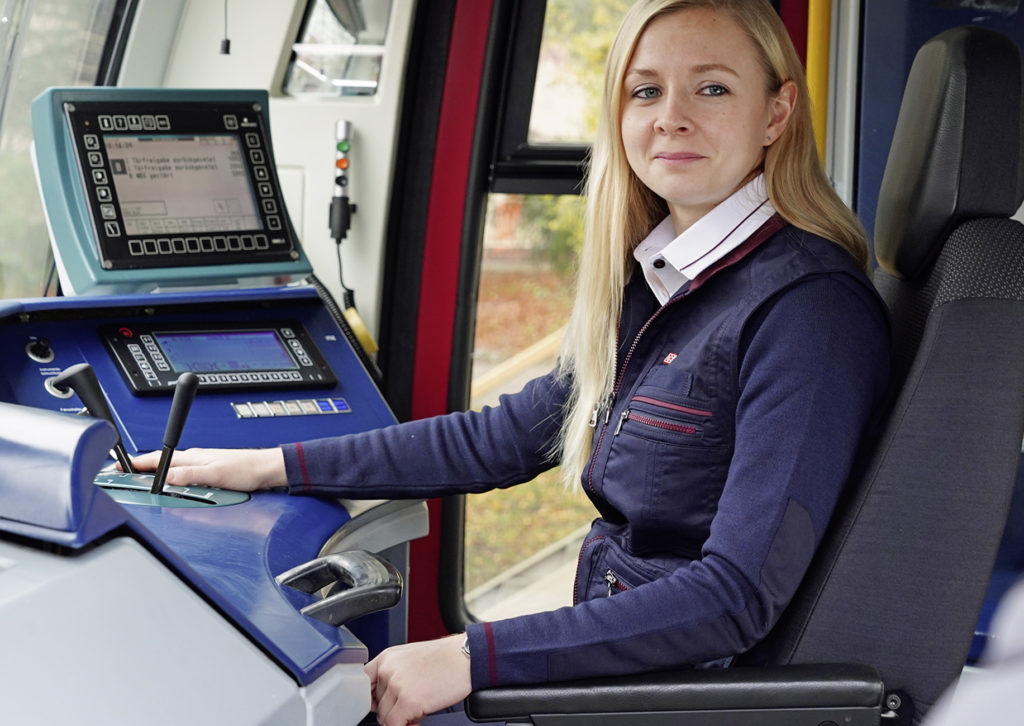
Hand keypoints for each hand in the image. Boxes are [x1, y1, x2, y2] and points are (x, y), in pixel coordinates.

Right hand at [127, 447, 285, 490]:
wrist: (267, 470)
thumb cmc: (247, 468)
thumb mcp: (216, 474)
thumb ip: (190, 475)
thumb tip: (167, 477)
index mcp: (192, 456)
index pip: (157, 458)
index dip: (136, 463)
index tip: (118, 466)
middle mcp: (194, 459)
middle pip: (160, 462)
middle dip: (139, 467)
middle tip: (120, 474)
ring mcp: (200, 465)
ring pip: (170, 468)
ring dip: (153, 472)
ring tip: (138, 479)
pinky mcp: (208, 472)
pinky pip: (181, 474)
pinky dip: (169, 477)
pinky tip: (169, 482)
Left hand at [366, 634, 471, 725]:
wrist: (467, 656)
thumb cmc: (445, 658)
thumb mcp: (410, 659)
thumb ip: (392, 675)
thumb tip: (381, 701)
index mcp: (386, 658)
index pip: (362, 683)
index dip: (372, 699)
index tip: (379, 705)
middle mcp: (388, 670)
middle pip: (376, 703)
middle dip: (393, 708)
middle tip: (412, 703)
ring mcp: (397, 686)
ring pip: (384, 717)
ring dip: (401, 718)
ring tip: (420, 707)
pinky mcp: (408, 701)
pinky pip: (394, 725)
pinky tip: (419, 719)